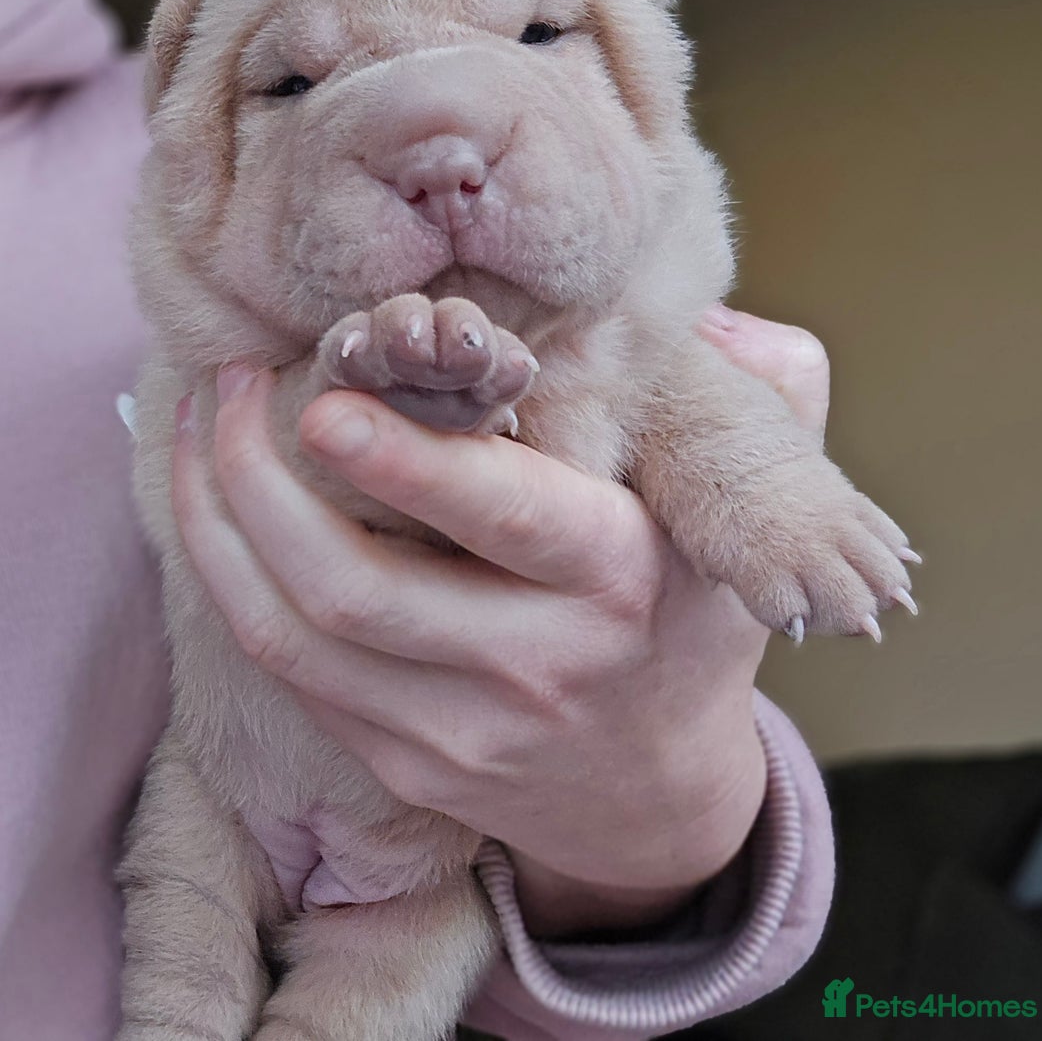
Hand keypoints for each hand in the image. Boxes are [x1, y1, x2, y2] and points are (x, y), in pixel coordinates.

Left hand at [173, 305, 830, 935]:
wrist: (659, 793)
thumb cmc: (690, 620)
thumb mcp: (751, 511)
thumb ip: (771, 400)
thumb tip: (722, 320)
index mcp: (622, 579)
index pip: (505, 518)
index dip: (403, 461)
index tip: (323, 398)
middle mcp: (537, 666)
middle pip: (359, 587)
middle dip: (258, 481)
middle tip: (226, 386)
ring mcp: (459, 733)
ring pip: (296, 637)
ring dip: (217, 527)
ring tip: (197, 430)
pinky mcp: (404, 767)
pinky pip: (290, 674)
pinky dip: (233, 584)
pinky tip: (217, 513)